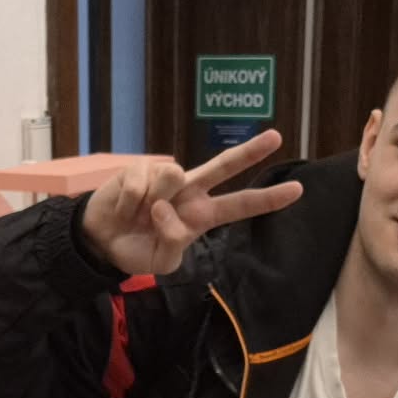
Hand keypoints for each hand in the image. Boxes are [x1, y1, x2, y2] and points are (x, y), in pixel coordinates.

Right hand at [80, 129, 304, 275]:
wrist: (101, 240)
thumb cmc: (137, 249)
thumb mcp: (161, 261)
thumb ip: (174, 241)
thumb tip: (166, 208)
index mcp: (201, 215)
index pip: (240, 206)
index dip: (268, 199)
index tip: (297, 189)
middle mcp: (190, 190)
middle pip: (224, 165)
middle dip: (250, 151)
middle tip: (277, 137)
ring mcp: (166, 176)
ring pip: (173, 178)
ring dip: (151, 202)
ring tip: (138, 216)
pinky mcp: (140, 167)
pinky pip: (140, 184)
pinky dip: (128, 203)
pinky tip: (124, 209)